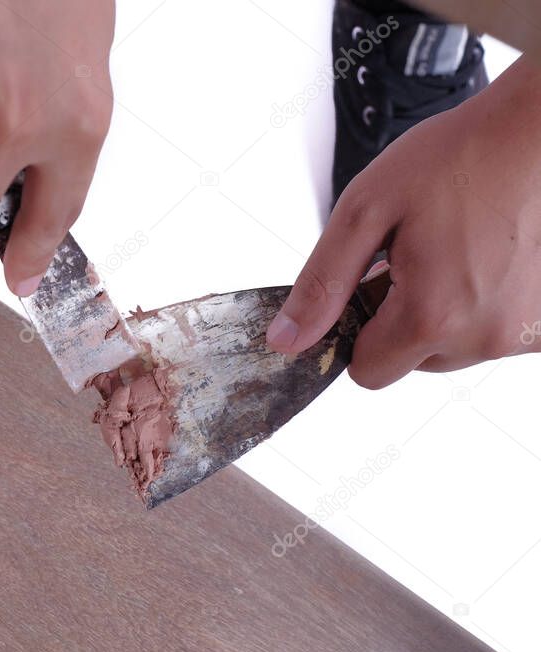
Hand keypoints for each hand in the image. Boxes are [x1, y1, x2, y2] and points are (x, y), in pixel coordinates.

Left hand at [267, 57, 540, 388]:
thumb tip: (286, 340)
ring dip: (439, 313)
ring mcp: (523, 332)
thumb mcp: (364, 211)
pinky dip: (477, 306)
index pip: (367, 371)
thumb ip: (322, 284)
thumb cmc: (453, 158)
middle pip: (410, 362)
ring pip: (450, 349)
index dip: (354, 332)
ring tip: (449, 252)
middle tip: (410, 257)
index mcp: (433, 316)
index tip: (363, 288)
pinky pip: (489, 332)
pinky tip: (481, 259)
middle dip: (397, 320)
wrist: (534, 129)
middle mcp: (485, 336)